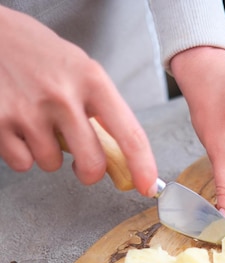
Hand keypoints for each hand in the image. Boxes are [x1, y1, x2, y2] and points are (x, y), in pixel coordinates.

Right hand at [0, 8, 157, 195]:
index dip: (142, 167)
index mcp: (91, 79)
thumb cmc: (37, 52)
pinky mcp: (0, 123)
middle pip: (92, 164)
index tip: (147, 187)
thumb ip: (100, 107)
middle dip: (88, 172)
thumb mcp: (79, 68)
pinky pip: (22, 163)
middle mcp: (63, 96)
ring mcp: (30, 111)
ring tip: (35, 121)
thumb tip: (121, 155)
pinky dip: (20, 152)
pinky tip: (16, 125)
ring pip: (52, 165)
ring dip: (46, 153)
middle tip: (81, 164)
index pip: (129, 134)